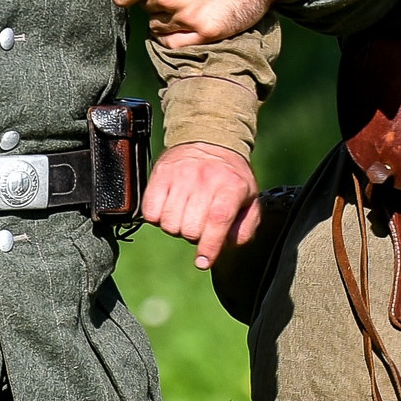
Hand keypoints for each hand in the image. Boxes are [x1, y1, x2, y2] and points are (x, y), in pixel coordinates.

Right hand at [142, 141, 261, 267]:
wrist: (208, 138)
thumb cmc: (230, 175)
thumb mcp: (250, 198)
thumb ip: (245, 227)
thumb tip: (226, 245)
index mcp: (232, 186)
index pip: (218, 221)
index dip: (209, 246)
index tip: (203, 262)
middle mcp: (206, 179)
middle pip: (191, 228)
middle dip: (194, 235)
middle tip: (199, 223)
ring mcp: (180, 176)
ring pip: (169, 223)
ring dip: (176, 227)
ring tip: (185, 214)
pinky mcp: (160, 174)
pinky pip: (150, 211)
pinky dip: (157, 217)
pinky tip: (169, 208)